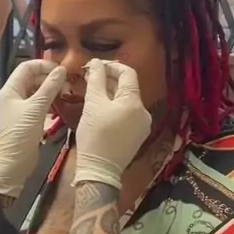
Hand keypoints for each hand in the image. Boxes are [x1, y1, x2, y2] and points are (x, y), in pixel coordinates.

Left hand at [0, 59, 65, 195]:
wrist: (14, 163)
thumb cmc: (21, 134)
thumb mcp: (36, 108)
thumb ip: (49, 87)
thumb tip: (61, 70)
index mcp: (10, 89)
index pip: (27, 67)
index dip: (44, 64)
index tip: (62, 69)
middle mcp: (14, 95)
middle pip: (33, 78)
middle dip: (50, 78)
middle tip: (68, 83)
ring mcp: (20, 107)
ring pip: (38, 90)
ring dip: (52, 89)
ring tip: (67, 92)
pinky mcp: (28, 118)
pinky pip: (40, 102)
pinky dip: (50, 100)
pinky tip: (61, 102)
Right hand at [74, 59, 151, 189]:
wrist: (99, 170)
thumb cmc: (95, 135)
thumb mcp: (93, 104)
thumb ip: (96, 80)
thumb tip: (96, 63)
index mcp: (134, 102)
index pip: (127, 73)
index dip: (111, 66)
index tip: (94, 66)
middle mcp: (143, 111)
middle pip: (128, 87)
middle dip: (109, 80)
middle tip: (90, 77)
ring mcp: (142, 125)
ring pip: (126, 101)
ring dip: (111, 93)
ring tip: (93, 91)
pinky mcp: (137, 135)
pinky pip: (127, 114)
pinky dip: (115, 107)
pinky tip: (101, 108)